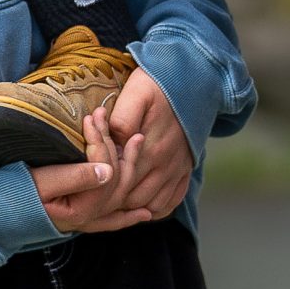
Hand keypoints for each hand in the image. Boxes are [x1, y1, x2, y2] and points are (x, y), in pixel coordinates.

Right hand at [30, 104, 154, 234]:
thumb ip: (74, 177)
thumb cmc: (11, 195)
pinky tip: (146, 214)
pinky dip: (128, 216)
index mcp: (79, 210)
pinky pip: (112, 220)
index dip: (99, 143)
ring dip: (130, 167)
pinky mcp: (81, 218)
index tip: (89, 118)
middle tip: (105, 117)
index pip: (103, 173)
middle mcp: (88, 218)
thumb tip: (107, 170)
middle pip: (115, 181)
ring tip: (138, 141)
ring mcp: (86, 220)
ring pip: (119, 195)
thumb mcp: (40, 182)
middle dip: (113, 146)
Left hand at [104, 64, 193, 219]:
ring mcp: (176, 169)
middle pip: (133, 199)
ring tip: (115, 199)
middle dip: (113, 201)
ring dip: (133, 208)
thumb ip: (122, 118)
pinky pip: (171, 201)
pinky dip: (156, 208)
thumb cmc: (160, 84)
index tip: (92, 179)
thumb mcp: (137, 93)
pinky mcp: (185, 169)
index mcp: (148, 148)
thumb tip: (113, 142)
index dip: (102, 187)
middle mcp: (163, 164)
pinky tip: (143, 204)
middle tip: (97, 192)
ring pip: (151, 205)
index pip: (119, 182)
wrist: (196, 80)